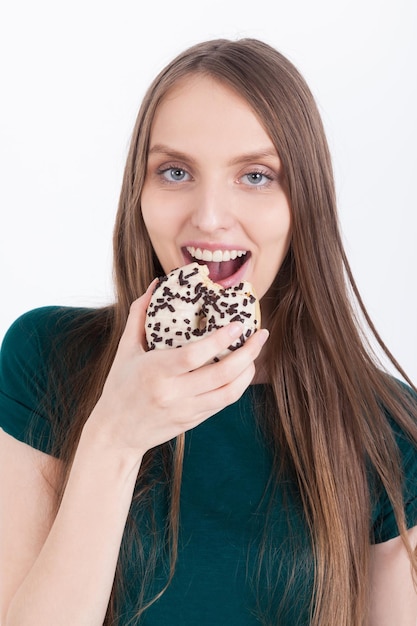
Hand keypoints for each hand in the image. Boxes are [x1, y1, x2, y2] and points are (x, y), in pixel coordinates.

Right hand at [88, 282, 268, 457]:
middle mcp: (173, 393)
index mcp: (155, 372)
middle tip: (261, 334)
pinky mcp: (193, 421)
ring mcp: (186, 410)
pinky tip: (242, 369)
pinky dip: (237, 385)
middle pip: (221, 375)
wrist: (116, 433)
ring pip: (229, 392)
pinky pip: (223, 402)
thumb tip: (156, 284)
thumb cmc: (119, 386)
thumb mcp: (124, 349)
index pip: (194, 356)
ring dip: (248, 371)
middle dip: (248, 353)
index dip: (220, 340)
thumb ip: (139, 315)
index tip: (239, 324)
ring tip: (255, 352)